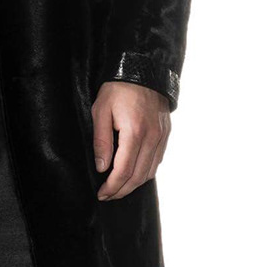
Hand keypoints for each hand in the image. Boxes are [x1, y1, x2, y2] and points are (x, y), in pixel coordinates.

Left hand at [90, 80, 170, 198]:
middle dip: (122, 190)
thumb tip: (102, 168)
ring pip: (150, 171)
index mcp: (134, 133)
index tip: (102, 194)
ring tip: (119, 188)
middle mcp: (152, 137)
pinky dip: (145, 172)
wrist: (142, 71)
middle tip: (108, 195)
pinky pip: (157, 160)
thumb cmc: (118, 89)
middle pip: (138, 176)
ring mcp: (161, 136)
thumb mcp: (101, 111)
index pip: (124, 171)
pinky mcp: (165, 133)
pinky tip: (134, 173)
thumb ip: (101, 141)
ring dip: (134, 184)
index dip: (112, 187)